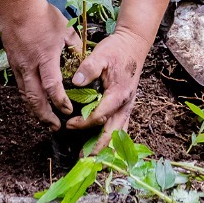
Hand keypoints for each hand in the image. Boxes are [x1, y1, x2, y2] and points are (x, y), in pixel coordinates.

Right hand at [0, 0, 81, 129]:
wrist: (16, 5)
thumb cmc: (43, 15)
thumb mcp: (65, 29)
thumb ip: (75, 48)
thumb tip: (83, 63)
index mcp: (45, 57)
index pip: (52, 87)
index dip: (60, 102)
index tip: (68, 111)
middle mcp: (29, 65)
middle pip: (35, 98)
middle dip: (45, 116)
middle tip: (55, 127)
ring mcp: (18, 65)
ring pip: (25, 95)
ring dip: (35, 111)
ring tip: (45, 121)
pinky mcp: (12, 63)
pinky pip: (20, 86)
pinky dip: (28, 98)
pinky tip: (35, 103)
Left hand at [66, 28, 149, 149]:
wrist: (134, 44)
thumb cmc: (118, 50)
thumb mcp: (101, 54)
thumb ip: (89, 68)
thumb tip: (76, 82)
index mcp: (118, 94)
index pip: (100, 116)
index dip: (84, 123)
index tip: (69, 124)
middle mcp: (125, 104)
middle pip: (113, 133)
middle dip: (98, 147)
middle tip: (83, 158)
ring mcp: (127, 106)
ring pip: (119, 133)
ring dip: (106, 146)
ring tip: (92, 158)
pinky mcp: (125, 106)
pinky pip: (120, 127)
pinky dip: (112, 138)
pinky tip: (102, 145)